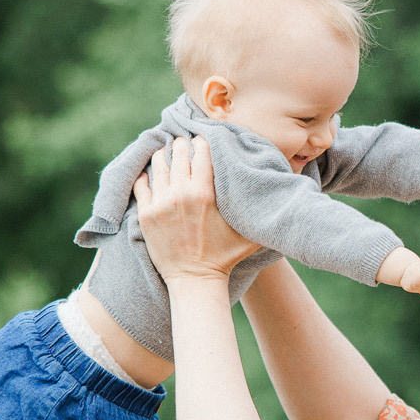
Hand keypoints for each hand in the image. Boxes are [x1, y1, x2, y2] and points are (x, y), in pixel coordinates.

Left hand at [134, 136, 261, 283]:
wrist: (195, 280)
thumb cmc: (224, 257)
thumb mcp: (248, 233)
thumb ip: (257, 211)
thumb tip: (278, 193)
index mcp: (204, 192)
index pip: (201, 152)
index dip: (202, 143)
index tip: (202, 140)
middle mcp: (180, 193)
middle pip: (179, 153)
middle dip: (182, 145)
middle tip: (184, 142)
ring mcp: (160, 203)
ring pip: (158, 164)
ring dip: (163, 155)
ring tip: (167, 153)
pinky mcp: (146, 214)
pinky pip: (141, 184)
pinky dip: (145, 176)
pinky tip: (150, 174)